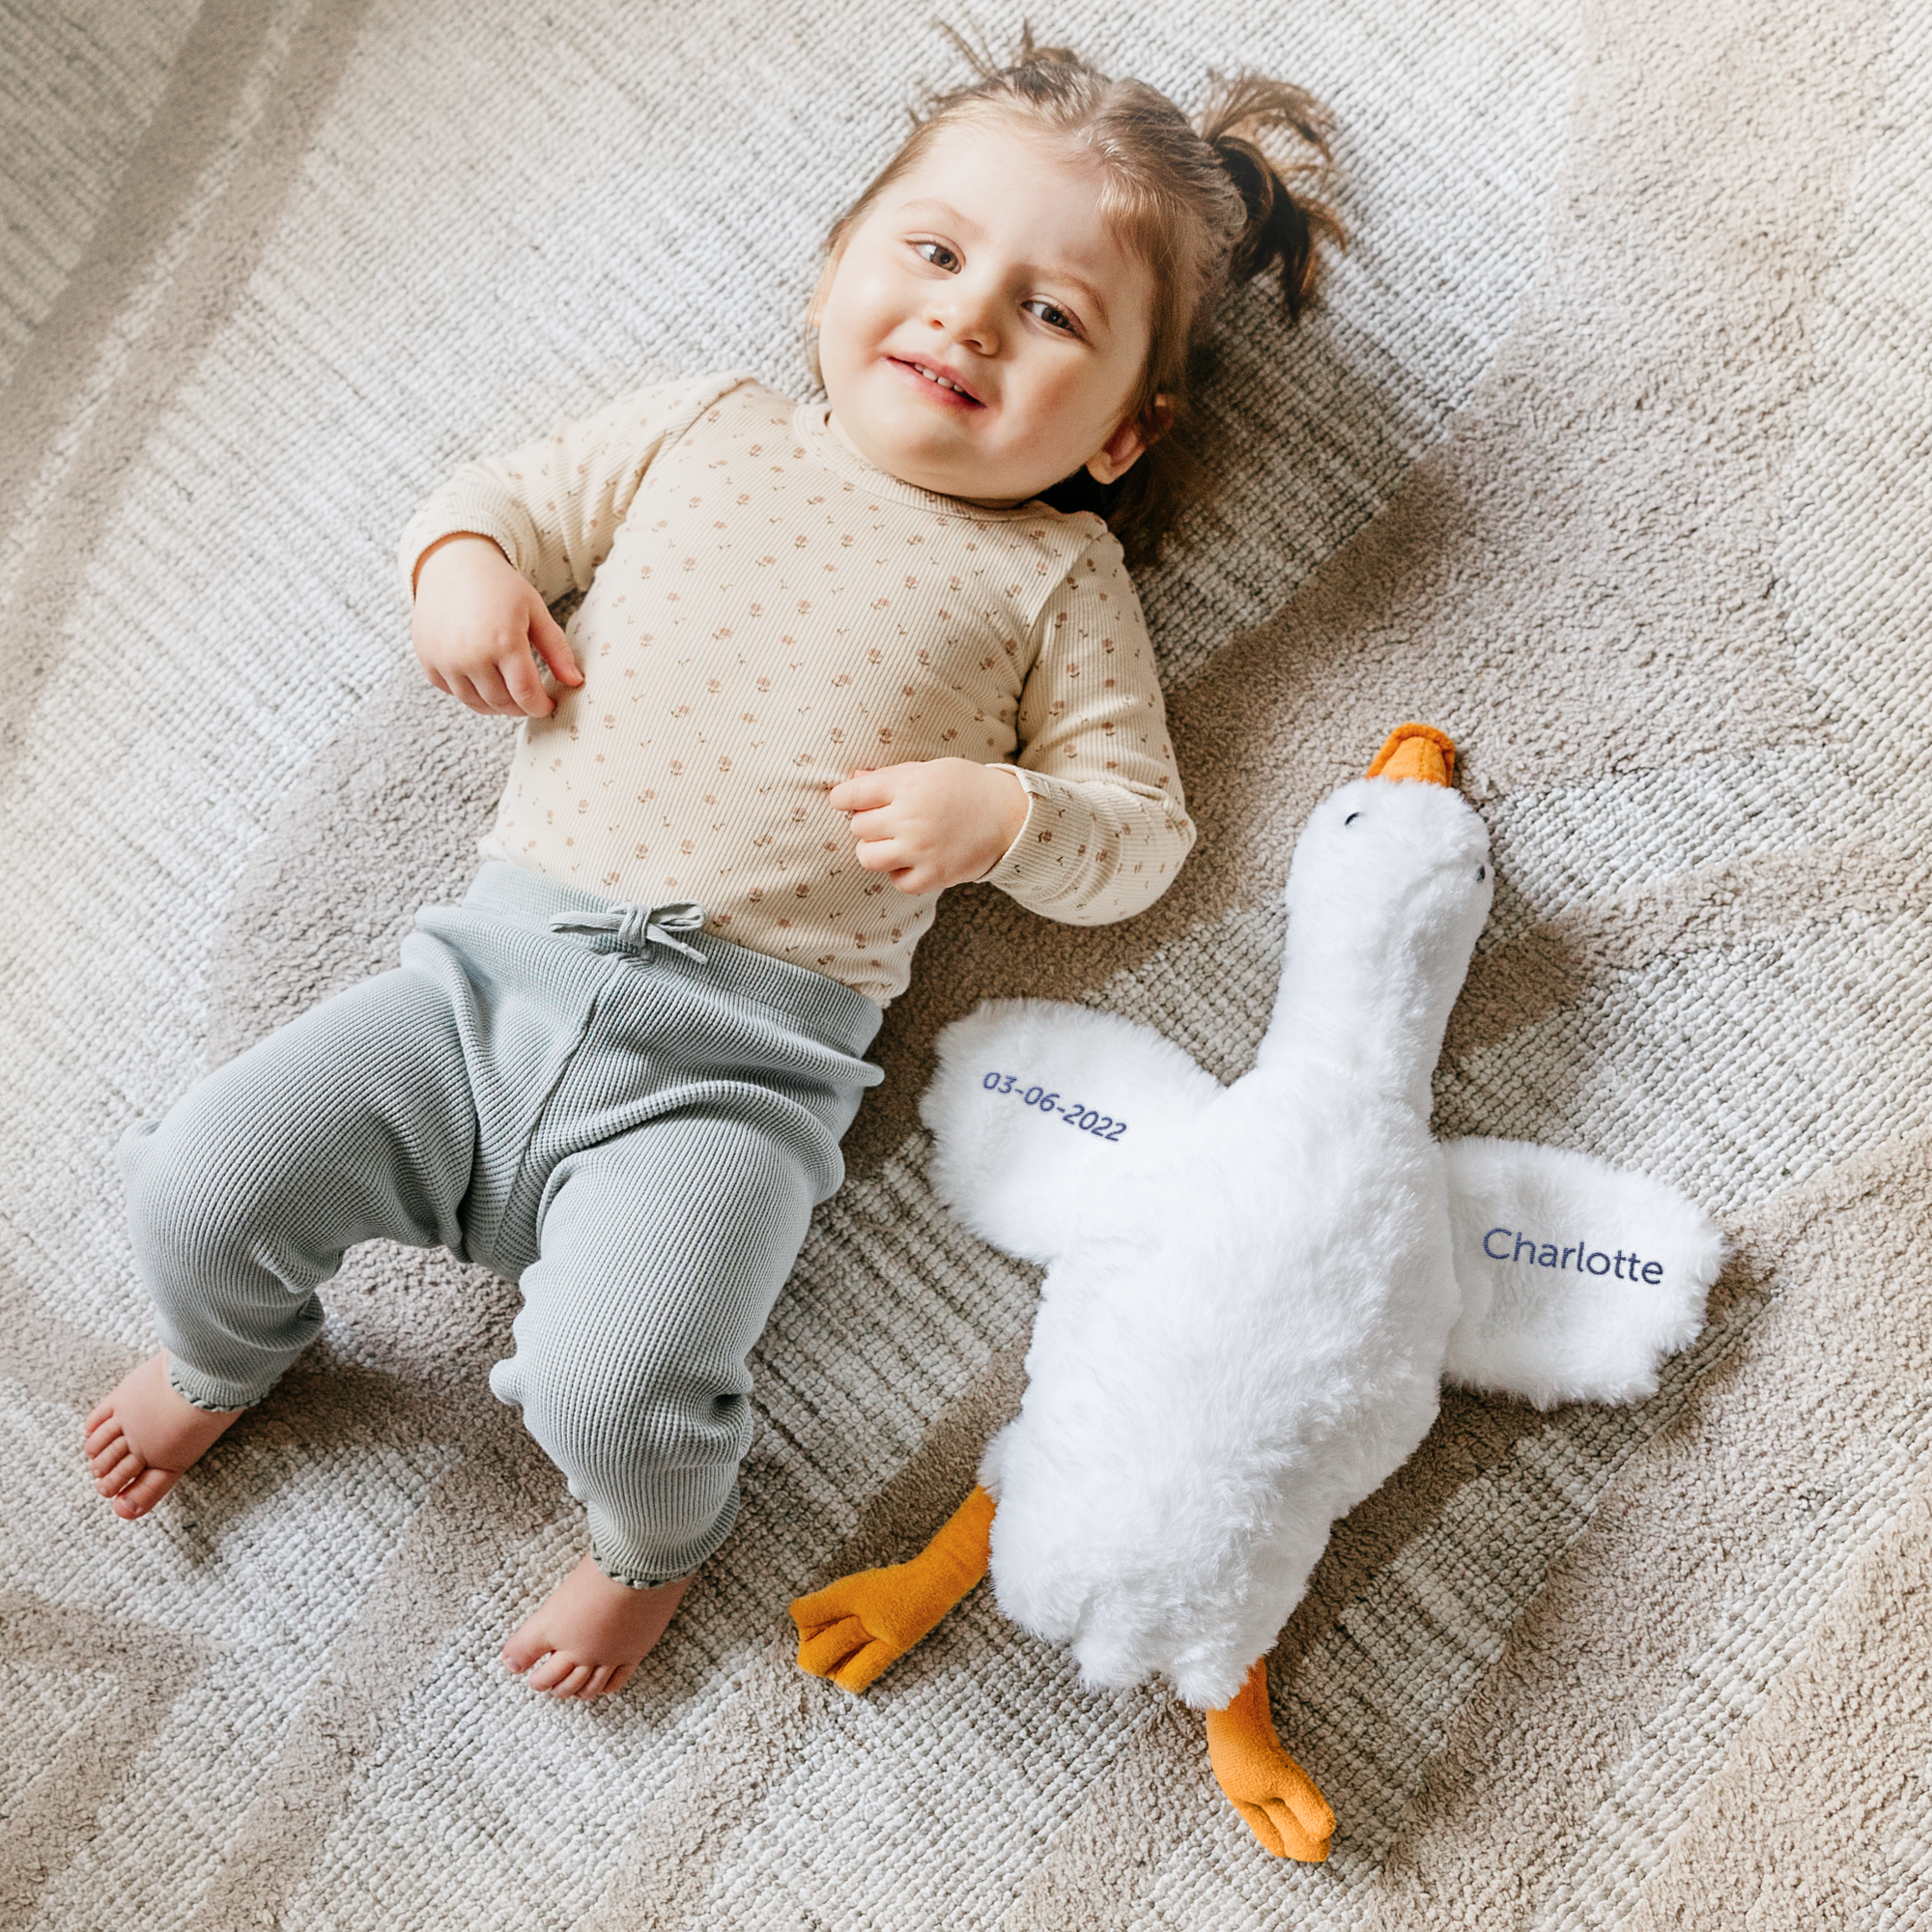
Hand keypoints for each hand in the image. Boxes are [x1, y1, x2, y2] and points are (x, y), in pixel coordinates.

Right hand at [411, 533, 582, 716]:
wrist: (452, 565)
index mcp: (504, 641)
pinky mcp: (428, 660)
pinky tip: (481, 676)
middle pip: (502, 703)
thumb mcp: (535, 611)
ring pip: (476, 703)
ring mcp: (445, 660)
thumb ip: (557, 649)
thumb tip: (576, 682)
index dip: (541, 706)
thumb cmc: (500, 587)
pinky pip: (453, 692)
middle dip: (520, 707)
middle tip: (529, 697)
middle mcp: (471, 655)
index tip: (548, 705)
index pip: (526, 694)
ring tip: (508, 690)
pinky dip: (470, 692)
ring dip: (496, 704)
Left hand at [828, 759, 1028, 894]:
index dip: (842, 798)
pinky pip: (897, 881)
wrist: (1011, 816)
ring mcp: (920, 850)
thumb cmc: (968, 787)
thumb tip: (854, 779)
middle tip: (885, 820)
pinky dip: (900, 873)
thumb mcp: (930, 769)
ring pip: (868, 857)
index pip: (852, 795)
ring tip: (892, 843)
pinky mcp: (933, 875)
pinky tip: (913, 860)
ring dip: (875, 850)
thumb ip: (890, 776)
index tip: (847, 801)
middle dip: (866, 823)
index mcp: (907, 786)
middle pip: (858, 828)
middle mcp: (910, 818)